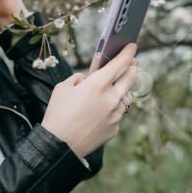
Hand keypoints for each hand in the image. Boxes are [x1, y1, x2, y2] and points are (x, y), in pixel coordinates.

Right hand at [41, 43, 138, 157]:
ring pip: (126, 97)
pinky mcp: (114, 128)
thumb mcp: (62, 88)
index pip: (120, 63)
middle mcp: (111, 98)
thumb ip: (78, 79)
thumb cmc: (57, 114)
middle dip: (132, 67)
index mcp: (97, 84)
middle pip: (130, 78)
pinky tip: (105, 109)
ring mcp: (115, 115)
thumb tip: (87, 79)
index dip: (128, 52)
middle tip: (134, 62)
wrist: (59, 145)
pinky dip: (113, 108)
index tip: (132, 46)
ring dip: (124, 89)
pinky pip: (117, 114)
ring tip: (122, 84)